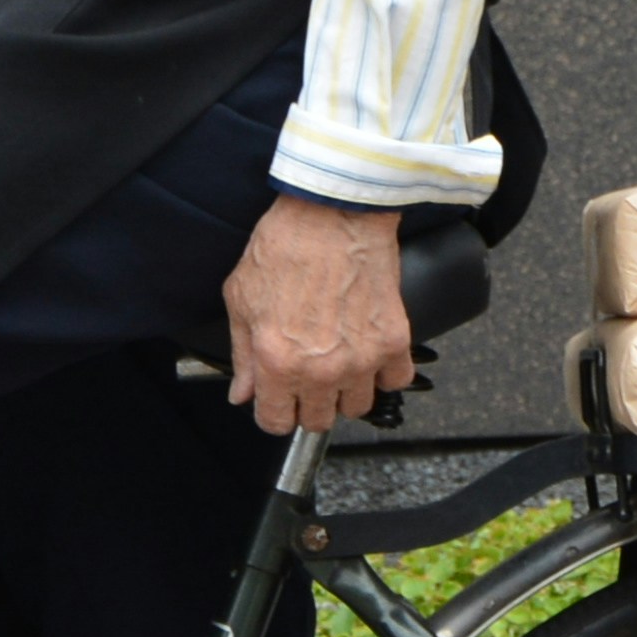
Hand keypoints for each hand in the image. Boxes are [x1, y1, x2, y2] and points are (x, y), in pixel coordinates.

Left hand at [224, 193, 410, 432]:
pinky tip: (369, 352)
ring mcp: (361, 359)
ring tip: (339, 362)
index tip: (277, 401)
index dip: (274, 412)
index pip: (276, 422)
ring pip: (358, 407)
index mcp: (277, 362)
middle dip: (309, 404)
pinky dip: (385, 373)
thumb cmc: (286, 246)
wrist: (333, 214)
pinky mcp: (393, 341)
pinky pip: (396, 380)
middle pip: (319, 421)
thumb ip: (242, 355)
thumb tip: (242, 391)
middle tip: (307, 377)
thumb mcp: (241, 299)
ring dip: (347, 391)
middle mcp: (321, 369)